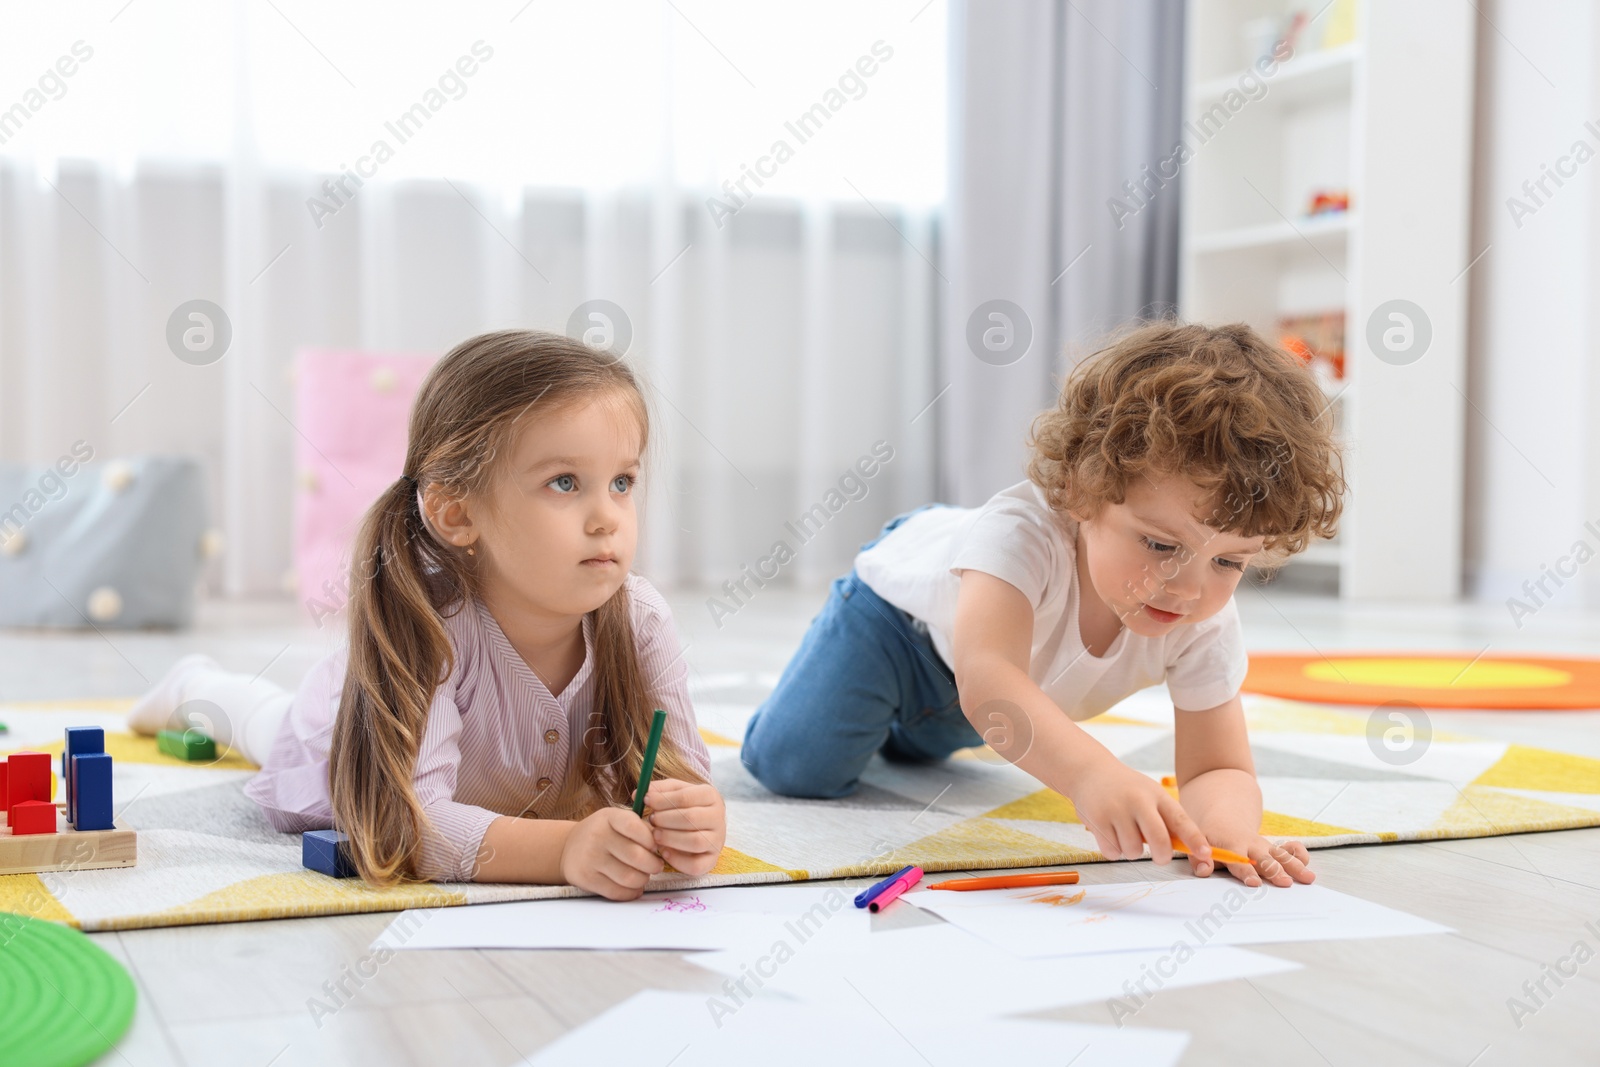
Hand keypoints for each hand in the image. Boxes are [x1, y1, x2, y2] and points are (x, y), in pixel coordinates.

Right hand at [559, 806, 663, 899]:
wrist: (568, 847)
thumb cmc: (603, 833)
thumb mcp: (617, 820)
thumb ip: (640, 828)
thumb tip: (662, 844)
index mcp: (609, 818)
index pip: (635, 827)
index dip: (651, 840)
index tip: (655, 846)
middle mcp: (597, 836)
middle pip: (637, 857)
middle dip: (653, 865)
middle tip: (656, 866)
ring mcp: (590, 858)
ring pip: (629, 877)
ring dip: (643, 880)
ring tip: (644, 875)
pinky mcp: (586, 879)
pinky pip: (617, 892)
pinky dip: (631, 892)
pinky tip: (633, 886)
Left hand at [642, 778, 725, 876]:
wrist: (702, 824)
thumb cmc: (684, 806)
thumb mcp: (674, 792)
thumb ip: (658, 790)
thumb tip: (637, 794)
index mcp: (710, 796)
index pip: (685, 797)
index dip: (662, 800)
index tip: (646, 801)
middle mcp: (718, 818)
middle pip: (691, 818)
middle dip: (665, 820)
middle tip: (651, 820)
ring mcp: (717, 840)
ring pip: (695, 841)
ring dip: (670, 839)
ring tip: (655, 835)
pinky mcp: (712, 860)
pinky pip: (696, 865)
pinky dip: (677, 860)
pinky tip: (663, 852)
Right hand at [1068, 756, 1211, 865]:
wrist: (1090, 771)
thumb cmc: (1127, 789)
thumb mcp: (1150, 795)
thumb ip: (1166, 820)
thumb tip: (1187, 849)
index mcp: (1156, 795)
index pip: (1180, 820)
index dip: (1195, 839)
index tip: (1206, 854)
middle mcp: (1137, 801)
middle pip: (1159, 840)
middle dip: (1162, 856)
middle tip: (1160, 857)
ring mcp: (1116, 810)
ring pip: (1133, 851)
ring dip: (1131, 850)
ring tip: (1125, 834)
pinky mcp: (1097, 820)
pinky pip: (1112, 852)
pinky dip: (1113, 850)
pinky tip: (1110, 833)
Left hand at [1188, 834, 1314, 887]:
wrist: (1224, 818)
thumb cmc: (1210, 838)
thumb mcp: (1199, 845)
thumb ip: (1199, 860)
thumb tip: (1203, 870)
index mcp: (1231, 844)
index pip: (1238, 860)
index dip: (1246, 871)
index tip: (1255, 882)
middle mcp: (1251, 844)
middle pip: (1265, 858)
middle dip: (1275, 870)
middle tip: (1285, 883)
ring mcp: (1264, 846)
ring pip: (1281, 855)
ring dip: (1295, 866)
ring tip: (1308, 878)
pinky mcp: (1274, 847)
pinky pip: (1290, 849)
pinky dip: (1300, 853)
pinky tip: (1307, 863)